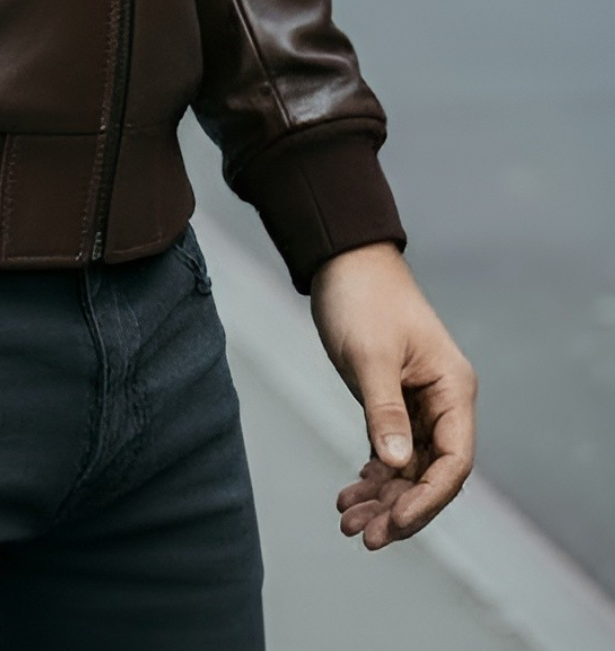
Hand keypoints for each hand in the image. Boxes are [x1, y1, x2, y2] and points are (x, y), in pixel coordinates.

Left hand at [310, 241, 476, 551]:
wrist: (343, 261)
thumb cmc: (364, 299)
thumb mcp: (372, 356)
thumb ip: (385, 411)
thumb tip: (396, 467)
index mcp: (453, 390)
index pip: (454, 462)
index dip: (428, 499)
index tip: (396, 524)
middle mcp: (443, 403)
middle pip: (431, 474)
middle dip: (400, 508)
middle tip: (363, 536)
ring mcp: (419, 405)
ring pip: (408, 469)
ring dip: (382, 498)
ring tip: (347, 522)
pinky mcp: (393, 403)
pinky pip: (390, 453)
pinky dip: (373, 476)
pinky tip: (349, 495)